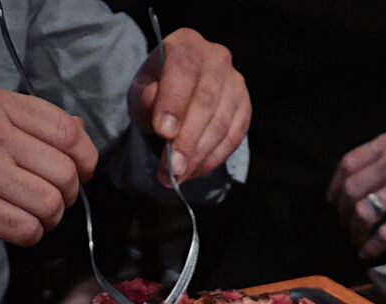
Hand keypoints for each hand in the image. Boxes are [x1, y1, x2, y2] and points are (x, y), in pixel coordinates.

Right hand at [0, 84, 97, 245]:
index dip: (86, 158)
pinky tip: (15, 225)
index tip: (82, 170)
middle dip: (68, 194)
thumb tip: (77, 131)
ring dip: (49, 217)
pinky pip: (26, 228)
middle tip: (52, 197)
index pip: (67, 132)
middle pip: (65, 173)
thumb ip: (28, 119)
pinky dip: (29, 234)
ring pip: (50, 204)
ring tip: (32, 213)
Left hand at [128, 28, 250, 184]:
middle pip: (206, 101)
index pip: (184, 70)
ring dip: (199, 155)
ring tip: (178, 176)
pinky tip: (195, 170)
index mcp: (186, 44)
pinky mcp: (245, 108)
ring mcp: (236, 84)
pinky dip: (213, 158)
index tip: (163, 132)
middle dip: (187, 140)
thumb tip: (153, 102)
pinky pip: (233, 138)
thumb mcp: (140, 91)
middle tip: (172, 168)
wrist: (179, 94)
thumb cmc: (157, 91)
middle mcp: (216, 59)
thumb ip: (143, 96)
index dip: (174, 102)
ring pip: (221, 123)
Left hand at [327, 130, 385, 258]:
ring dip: (355, 231)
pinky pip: (384, 234)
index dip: (335, 186)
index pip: (349, 164)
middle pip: (351, 191)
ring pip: (363, 213)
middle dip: (343, 212)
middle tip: (345, 223)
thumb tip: (351, 183)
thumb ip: (382, 158)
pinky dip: (371, 246)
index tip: (333, 200)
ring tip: (357, 238)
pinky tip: (368, 251)